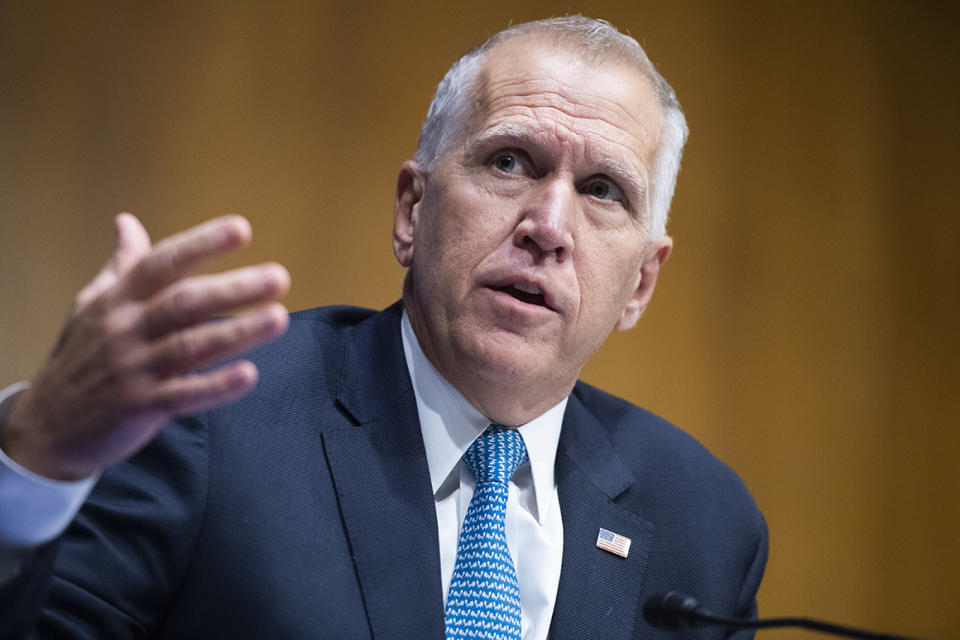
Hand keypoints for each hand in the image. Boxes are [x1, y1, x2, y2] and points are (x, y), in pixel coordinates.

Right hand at [0, 213, 289, 480]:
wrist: (47, 425)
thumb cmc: (82, 356)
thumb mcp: (92, 305)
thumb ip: (121, 266)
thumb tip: (127, 222)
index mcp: (119, 299)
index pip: (164, 263)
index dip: (202, 244)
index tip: (242, 228)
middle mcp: (127, 329)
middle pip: (185, 302)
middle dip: (234, 289)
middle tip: (280, 277)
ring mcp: (134, 369)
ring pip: (191, 346)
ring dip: (237, 332)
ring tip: (278, 318)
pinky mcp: (141, 406)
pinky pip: (184, 396)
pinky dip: (216, 386)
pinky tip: (249, 375)